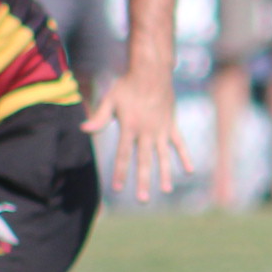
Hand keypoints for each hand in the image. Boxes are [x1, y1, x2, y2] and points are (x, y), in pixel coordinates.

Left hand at [82, 62, 191, 202]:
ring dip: (165, 174)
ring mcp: (161, 129)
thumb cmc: (127, 85)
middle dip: (142, 181)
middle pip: (144, 160)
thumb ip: (99, 118)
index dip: (120, 172)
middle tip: (142, 199)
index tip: (117, 189)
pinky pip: (179, 144)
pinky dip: (185, 157)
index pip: (123, 155)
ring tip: (166, 190)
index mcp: (129, 127)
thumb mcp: (110, 100)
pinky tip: (188, 171)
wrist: (151, 71)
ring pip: (163, 156)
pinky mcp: (171, 125)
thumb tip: (83, 129)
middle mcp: (146, 131)